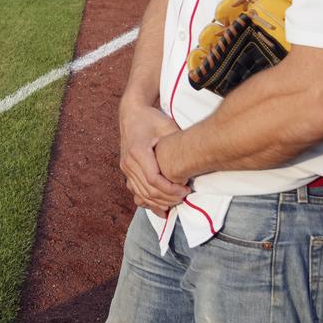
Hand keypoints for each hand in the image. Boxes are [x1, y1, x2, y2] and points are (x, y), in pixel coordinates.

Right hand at [119, 102, 188, 216]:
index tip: (185, 190)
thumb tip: (196, 158)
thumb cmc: (150, 118)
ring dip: (159, 202)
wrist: (131, 113)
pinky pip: (135, 190)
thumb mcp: (167, 126)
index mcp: (138, 151)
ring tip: (176, 202)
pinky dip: (147, 202)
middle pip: (148, 190)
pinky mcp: (126, 169)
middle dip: (168, 198)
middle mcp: (128, 162)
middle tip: (184, 197)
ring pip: (141, 194)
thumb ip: (177, 144)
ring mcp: (126, 167)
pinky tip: (160, 209)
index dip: (170, 189)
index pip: (153, 180)